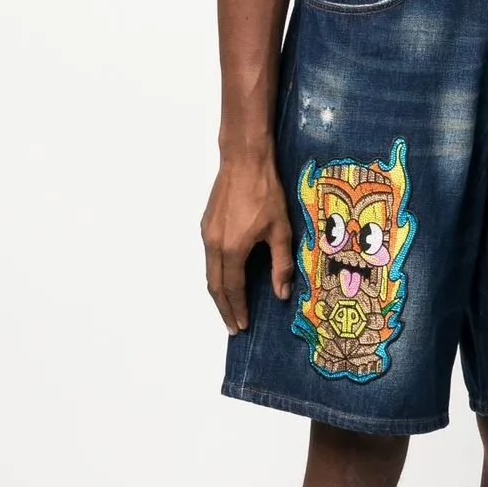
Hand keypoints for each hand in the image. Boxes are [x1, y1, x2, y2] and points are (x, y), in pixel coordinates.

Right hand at [200, 155, 294, 333]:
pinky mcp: (206, 225)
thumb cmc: (265, 192)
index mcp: (233, 249)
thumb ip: (281, 264)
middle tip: (233, 327)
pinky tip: (226, 280)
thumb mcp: (281, 230)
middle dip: (224, 309)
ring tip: (229, 309)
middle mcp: (214, 245)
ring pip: (209, 273)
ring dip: (218, 294)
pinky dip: (216, 276)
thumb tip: (281, 293)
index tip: (242, 325)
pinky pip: (209, 259)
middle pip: (215, 287)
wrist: (243, 160)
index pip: (234, 289)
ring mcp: (207, 234)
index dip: (238, 309)